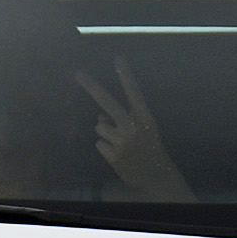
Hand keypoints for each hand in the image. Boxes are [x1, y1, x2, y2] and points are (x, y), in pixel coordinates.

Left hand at [79, 58, 194, 201]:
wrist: (158, 178)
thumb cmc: (150, 151)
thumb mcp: (145, 131)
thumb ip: (123, 120)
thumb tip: (99, 116)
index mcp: (145, 118)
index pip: (134, 93)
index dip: (126, 76)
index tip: (117, 58)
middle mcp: (133, 127)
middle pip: (107, 103)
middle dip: (92, 87)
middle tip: (78, 74)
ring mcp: (122, 141)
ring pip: (99, 127)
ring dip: (106, 133)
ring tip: (121, 144)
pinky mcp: (113, 154)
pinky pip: (99, 144)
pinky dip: (105, 148)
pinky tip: (118, 155)